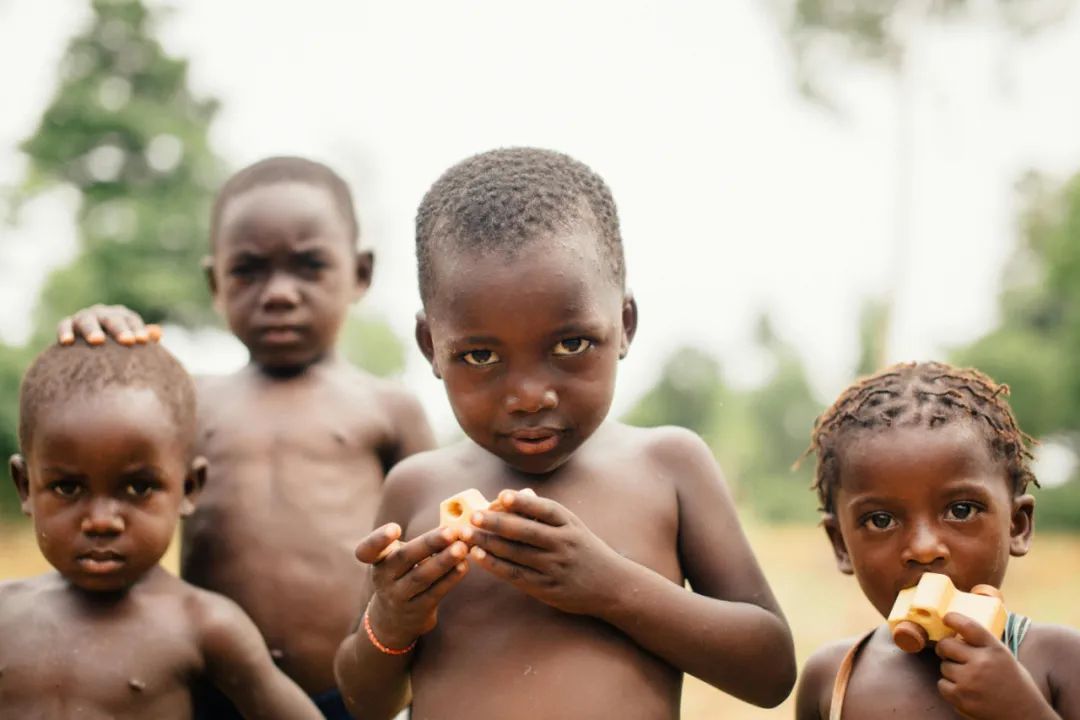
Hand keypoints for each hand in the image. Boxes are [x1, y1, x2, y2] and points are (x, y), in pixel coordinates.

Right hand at [57, 304, 160, 345]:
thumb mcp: (130, 341)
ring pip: (88, 320)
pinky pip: (64, 325)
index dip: (138, 329)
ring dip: (92, 329)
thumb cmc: (117, 348)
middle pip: (113, 319)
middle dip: (120, 329)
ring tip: (98, 340)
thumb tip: (158, 333)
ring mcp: (85, 317)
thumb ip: (144, 337)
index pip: (131, 320)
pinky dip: (65, 331)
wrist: (89, 348)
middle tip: (127, 341)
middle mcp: (104, 313)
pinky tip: (67, 342)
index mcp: (122, 316)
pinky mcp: (67, 323)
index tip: (143, 341)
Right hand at [354, 523, 469, 648]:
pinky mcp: (417, 611)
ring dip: (444, 561)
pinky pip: (435, 592)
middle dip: (429, 543)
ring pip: (421, 577)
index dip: (379, 539)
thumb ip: (420, 543)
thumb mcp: (400, 558)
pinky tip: (463, 565)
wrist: (395, 618)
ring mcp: (399, 597)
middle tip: (451, 531)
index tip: (395, 528)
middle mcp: (383, 578)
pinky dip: (450, 578)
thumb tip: (454, 526)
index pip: (367, 550)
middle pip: (404, 558)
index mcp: (377, 560)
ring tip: (462, 547)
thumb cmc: (403, 574)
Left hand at [461, 489, 626, 615]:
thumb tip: (510, 498)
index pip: (544, 510)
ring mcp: (555, 567)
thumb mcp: (573, 527)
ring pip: (516, 553)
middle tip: (474, 516)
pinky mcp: (547, 588)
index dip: (522, 503)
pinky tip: (479, 557)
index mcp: (570, 525)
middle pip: (525, 531)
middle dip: (497, 522)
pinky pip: (516, 575)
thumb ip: (546, 515)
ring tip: (468, 534)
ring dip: (489, 543)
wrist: (612, 586)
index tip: (501, 495)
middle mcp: (563, 544)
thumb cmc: (585, 551)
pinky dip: (495, 565)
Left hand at [936, 613, 1055, 718]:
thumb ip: (984, 646)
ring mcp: (970, 681)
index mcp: (996, 650)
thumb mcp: (1006, 658)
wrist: (1027, 716)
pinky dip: (949, 687)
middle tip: (950, 653)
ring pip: (944, 666)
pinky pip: (942, 685)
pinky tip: (965, 690)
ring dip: (951, 671)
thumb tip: (956, 633)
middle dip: (945, 648)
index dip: (953, 618)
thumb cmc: (1016, 685)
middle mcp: (982, 663)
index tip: (946, 618)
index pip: (969, 626)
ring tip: (968, 678)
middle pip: (946, 645)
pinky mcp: (962, 698)